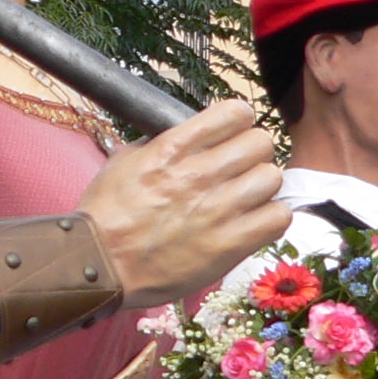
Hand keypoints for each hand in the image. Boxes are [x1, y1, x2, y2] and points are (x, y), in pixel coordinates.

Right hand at [78, 101, 286, 307]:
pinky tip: (253, 223)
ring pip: (272, 178)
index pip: (235, 113)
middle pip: (260, 143)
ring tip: (245, 199)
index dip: (237, 122)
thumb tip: (184, 135)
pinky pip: (278, 217)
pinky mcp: (229, 245)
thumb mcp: (123, 161)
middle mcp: (199, 174)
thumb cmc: (105, 215)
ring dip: (261, 187)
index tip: (231, 135)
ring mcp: (217, 210)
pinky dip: (270, 218)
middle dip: (252, 153)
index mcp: (172, 149)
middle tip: (239, 169)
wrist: (99, 265)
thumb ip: (158, 144)